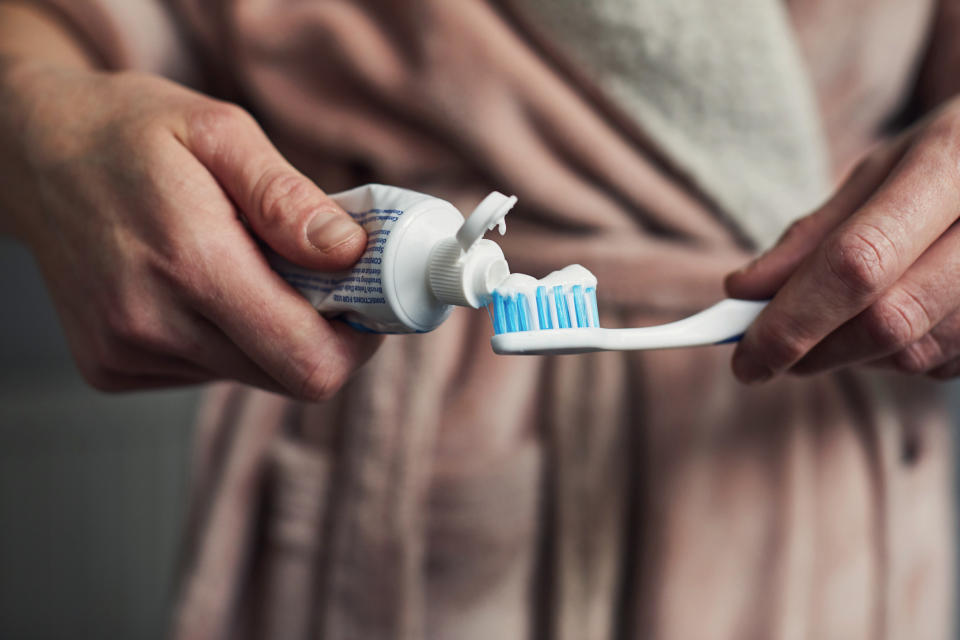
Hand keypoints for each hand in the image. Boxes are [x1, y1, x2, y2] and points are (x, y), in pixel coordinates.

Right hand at [0, 63, 379, 397]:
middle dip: (321, 333)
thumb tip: (349, 255)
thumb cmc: (130, 132)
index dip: (357, 344)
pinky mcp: (112, 367)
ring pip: (249, 375)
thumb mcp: (220, 132)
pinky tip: (200, 288)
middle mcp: (152, 323)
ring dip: (270, 331)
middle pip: (287, 377)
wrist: (34, 154)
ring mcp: (126, 352)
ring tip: (246, 267)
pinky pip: (206, 372)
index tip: (368, 305)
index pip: (307, 360)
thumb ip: (288, 199)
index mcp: (191, 262)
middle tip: (318, 278)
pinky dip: (225, 337)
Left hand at [726, 99, 959, 382]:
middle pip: (888, 322)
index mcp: (952, 166)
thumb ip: (814, 232)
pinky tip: (882, 323)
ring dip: (850, 356)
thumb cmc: (949, 157)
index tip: (745, 356)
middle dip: (811, 351)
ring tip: (829, 326)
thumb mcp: (881, 170)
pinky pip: (940, 364)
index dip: (793, 319)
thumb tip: (742, 290)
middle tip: (763, 358)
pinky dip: (892, 357)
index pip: (859, 263)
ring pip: (914, 354)